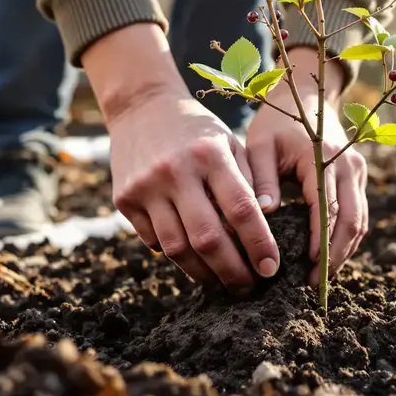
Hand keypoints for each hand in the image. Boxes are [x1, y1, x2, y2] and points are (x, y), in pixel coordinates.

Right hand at [84, 25, 278, 293]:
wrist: (141, 108)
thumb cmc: (197, 132)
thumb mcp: (229, 143)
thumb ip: (248, 182)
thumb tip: (267, 230)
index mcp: (210, 154)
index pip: (241, 210)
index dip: (259, 245)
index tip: (271, 269)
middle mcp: (176, 171)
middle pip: (208, 238)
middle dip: (233, 271)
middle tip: (249, 287)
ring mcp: (145, 187)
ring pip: (177, 249)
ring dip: (204, 274)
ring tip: (222, 282)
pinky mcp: (123, 199)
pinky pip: (154, 242)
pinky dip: (176, 256)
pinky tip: (193, 258)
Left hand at [246, 48, 368, 281]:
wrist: (306, 95)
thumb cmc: (276, 122)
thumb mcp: (260, 146)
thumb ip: (262, 179)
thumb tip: (264, 215)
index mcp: (321, 157)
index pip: (326, 206)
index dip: (320, 240)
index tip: (308, 267)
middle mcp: (347, 165)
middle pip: (350, 220)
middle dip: (335, 256)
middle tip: (315, 284)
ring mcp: (357, 171)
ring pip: (360, 221)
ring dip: (344, 251)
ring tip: (322, 278)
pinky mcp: (358, 177)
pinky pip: (359, 214)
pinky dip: (347, 238)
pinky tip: (329, 257)